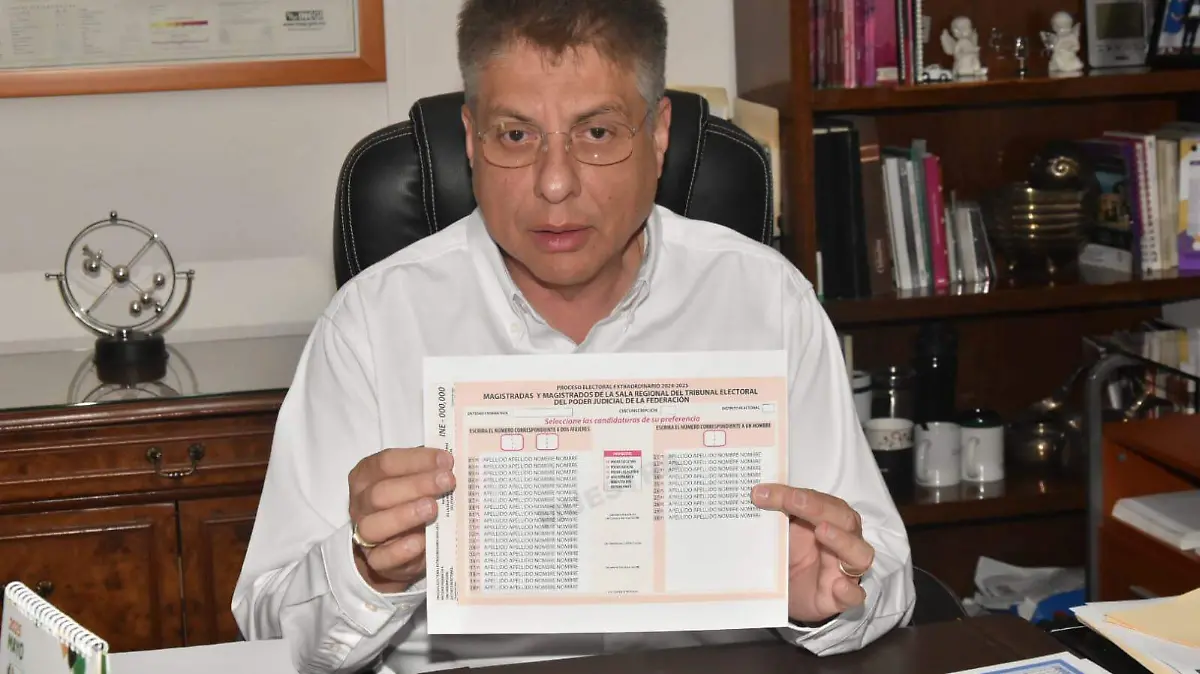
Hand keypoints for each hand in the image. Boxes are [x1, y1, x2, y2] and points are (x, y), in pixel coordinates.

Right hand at [347, 446, 454, 593]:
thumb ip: (427, 470)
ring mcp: (363, 533)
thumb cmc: (409, 502)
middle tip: (447, 481)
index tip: (446, 461)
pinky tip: (421, 541)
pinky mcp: (375, 560)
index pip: (386, 463)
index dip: (416, 460)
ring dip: (405, 515)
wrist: (399, 547)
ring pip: (374, 525)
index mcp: (367, 475)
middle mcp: (361, 503)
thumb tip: (450, 464)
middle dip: (417, 485)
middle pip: (380, 493)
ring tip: (433, 509)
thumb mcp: (414, 480)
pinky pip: (381, 558)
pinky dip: (402, 550)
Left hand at [752, 484, 874, 623]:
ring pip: (860, 554)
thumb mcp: (782, 533)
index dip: (796, 495)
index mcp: (831, 520)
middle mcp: (844, 541)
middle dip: (819, 509)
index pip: (820, 501)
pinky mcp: (840, 598)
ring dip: (843, 540)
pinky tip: (838, 585)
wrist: (788, 594)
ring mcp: (845, 571)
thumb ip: (776, 515)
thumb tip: (757, 495)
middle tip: (795, 502)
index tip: (765, 493)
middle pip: (845, 521)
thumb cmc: (792, 556)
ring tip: (822, 531)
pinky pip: (855, 595)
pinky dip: (850, 590)